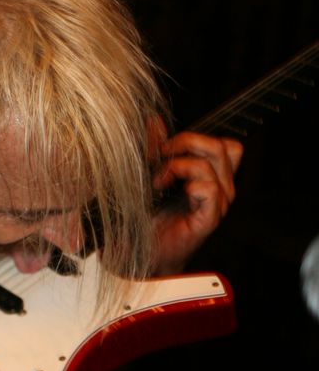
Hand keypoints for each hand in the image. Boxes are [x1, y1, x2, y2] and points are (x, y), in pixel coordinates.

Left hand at [152, 131, 243, 273]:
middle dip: (188, 142)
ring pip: (211, 166)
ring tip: (158, 180)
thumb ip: (157, 146)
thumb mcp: (152, 171)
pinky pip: (210, 190)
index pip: (227, 145)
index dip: (198, 137)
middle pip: (222, 147)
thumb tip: (154, 121)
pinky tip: (171, 193)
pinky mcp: (208, 219)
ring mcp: (217, 205)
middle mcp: (221, 188)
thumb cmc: (152, 214)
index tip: (167, 145)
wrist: (144, 249)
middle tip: (162, 155)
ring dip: (178, 166)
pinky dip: (188, 185)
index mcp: (213, 176)